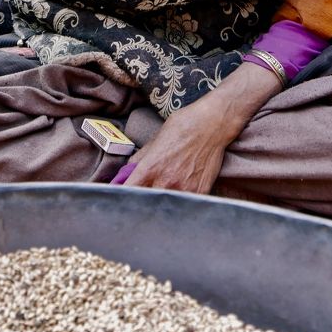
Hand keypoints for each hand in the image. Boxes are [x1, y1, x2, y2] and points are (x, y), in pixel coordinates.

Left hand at [121, 61, 281, 193]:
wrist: (213, 123)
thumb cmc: (183, 126)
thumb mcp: (156, 139)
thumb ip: (141, 159)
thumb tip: (127, 172)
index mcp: (151, 168)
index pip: (128, 191)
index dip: (121, 196)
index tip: (118, 199)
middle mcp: (166, 181)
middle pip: (145, 203)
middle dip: (140, 203)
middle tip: (139, 202)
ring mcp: (184, 190)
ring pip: (165, 207)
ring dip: (160, 206)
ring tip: (160, 201)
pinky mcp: (199, 193)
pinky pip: (184, 206)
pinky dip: (179, 205)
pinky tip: (178, 199)